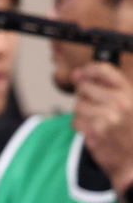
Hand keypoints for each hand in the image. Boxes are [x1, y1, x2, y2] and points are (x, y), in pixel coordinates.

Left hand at [72, 62, 132, 193]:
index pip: (104, 71)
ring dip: (81, 112)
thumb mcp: (129, 104)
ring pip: (78, 106)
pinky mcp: (95, 132)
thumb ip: (108, 88)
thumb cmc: (131, 132)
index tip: (81, 73)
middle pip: (85, 88)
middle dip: (83, 95)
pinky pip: (76, 121)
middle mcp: (119, 102)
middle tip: (91, 105)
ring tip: (94, 119)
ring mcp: (106, 117)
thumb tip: (78, 74)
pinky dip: (79, 125)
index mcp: (129, 93)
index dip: (88, 70)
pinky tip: (90, 129)